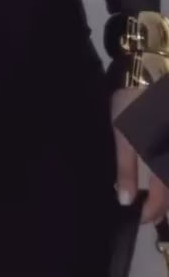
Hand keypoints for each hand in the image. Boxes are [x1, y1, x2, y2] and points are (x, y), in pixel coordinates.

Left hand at [112, 88, 168, 223]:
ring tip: (151, 193)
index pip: (161, 198)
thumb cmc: (132, 103)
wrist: (145, 70)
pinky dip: (165, 171)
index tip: (138, 217)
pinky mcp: (168, 136)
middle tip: (144, 209)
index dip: (151, 212)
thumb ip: (126, 169)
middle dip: (161, 204)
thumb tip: (125, 200)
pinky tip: (157, 170)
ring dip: (165, 190)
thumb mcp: (123, 135)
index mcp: (163, 160)